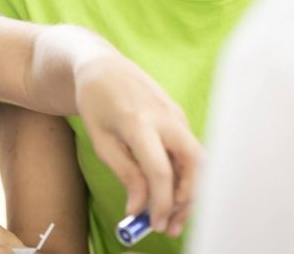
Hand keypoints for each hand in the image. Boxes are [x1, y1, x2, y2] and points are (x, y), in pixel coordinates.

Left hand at [74, 54, 202, 237]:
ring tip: (171, 216)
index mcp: (139, 122)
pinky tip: (169, 191)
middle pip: (194, 164)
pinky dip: (184, 174)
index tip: (154, 224)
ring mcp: (176, 114)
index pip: (160, 170)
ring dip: (188, 191)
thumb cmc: (96, 103)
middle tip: (171, 226)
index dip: (161, 202)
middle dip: (187, 200)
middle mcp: (165, 116)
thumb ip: (125, 174)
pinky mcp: (179, 116)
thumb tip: (139, 208)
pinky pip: (188, 150)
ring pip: (196, 159)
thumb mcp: (101, 141)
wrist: (102, 66)